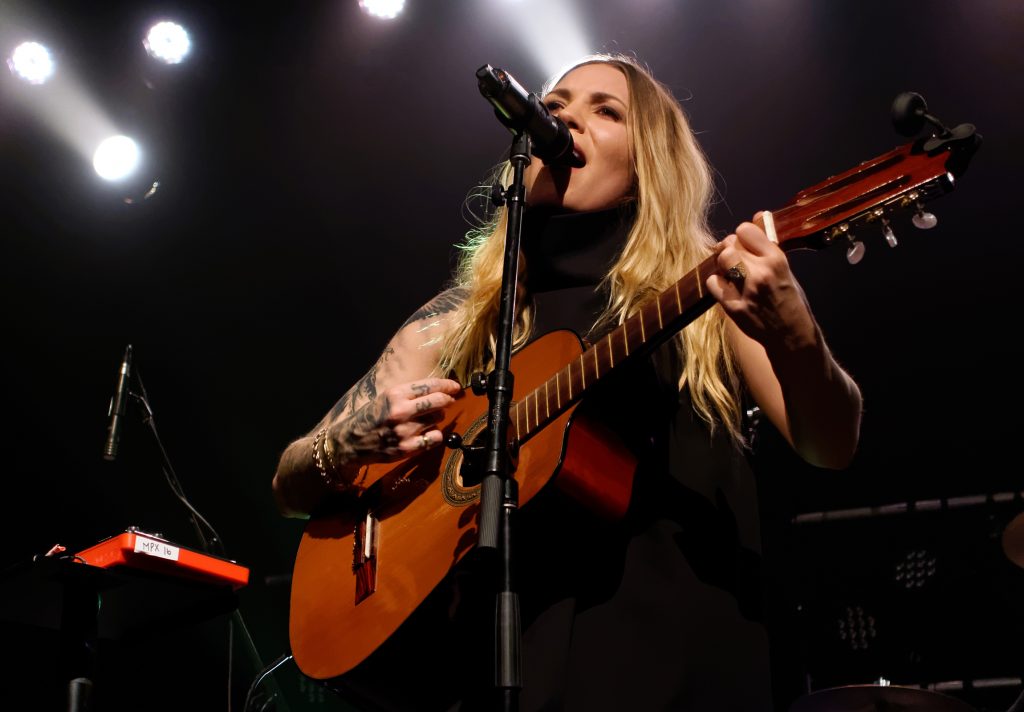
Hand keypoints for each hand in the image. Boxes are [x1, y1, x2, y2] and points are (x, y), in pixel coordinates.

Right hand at [327, 378, 461, 466]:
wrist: (351, 441)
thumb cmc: (371, 417)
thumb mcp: (386, 397)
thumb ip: (409, 393)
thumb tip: (438, 389)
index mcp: (395, 394)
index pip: (429, 385)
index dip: (446, 385)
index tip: (455, 386)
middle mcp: (400, 411)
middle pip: (438, 401)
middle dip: (448, 399)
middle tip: (450, 400)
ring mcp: (404, 431)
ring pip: (438, 419)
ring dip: (438, 417)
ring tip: (429, 418)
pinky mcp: (407, 448)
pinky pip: (434, 438)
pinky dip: (435, 434)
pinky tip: (428, 433)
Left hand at [704, 214, 816, 351]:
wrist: (792, 336)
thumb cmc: (791, 301)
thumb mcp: (786, 269)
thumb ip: (768, 246)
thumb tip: (757, 216)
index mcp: (777, 260)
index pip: (746, 231)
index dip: (742, 234)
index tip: (744, 241)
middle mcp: (760, 273)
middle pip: (729, 245)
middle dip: (730, 248)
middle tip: (734, 257)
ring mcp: (746, 291)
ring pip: (721, 261)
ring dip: (723, 264)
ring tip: (731, 271)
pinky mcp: (734, 307)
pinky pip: (714, 284)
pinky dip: (717, 283)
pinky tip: (727, 287)